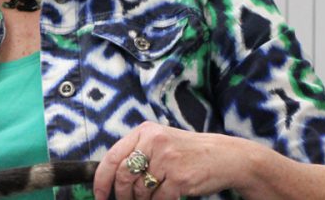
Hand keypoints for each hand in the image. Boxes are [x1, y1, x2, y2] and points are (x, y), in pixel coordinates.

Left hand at [93, 122, 243, 199]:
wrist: (226, 156)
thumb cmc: (188, 152)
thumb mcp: (160, 142)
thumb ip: (137, 152)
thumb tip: (111, 177)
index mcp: (144, 132)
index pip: (112, 157)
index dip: (101, 180)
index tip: (99, 195)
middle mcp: (153, 142)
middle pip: (123, 176)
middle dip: (121, 194)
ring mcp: (167, 159)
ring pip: (140, 191)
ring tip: (149, 199)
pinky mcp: (179, 177)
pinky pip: (158, 199)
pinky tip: (164, 199)